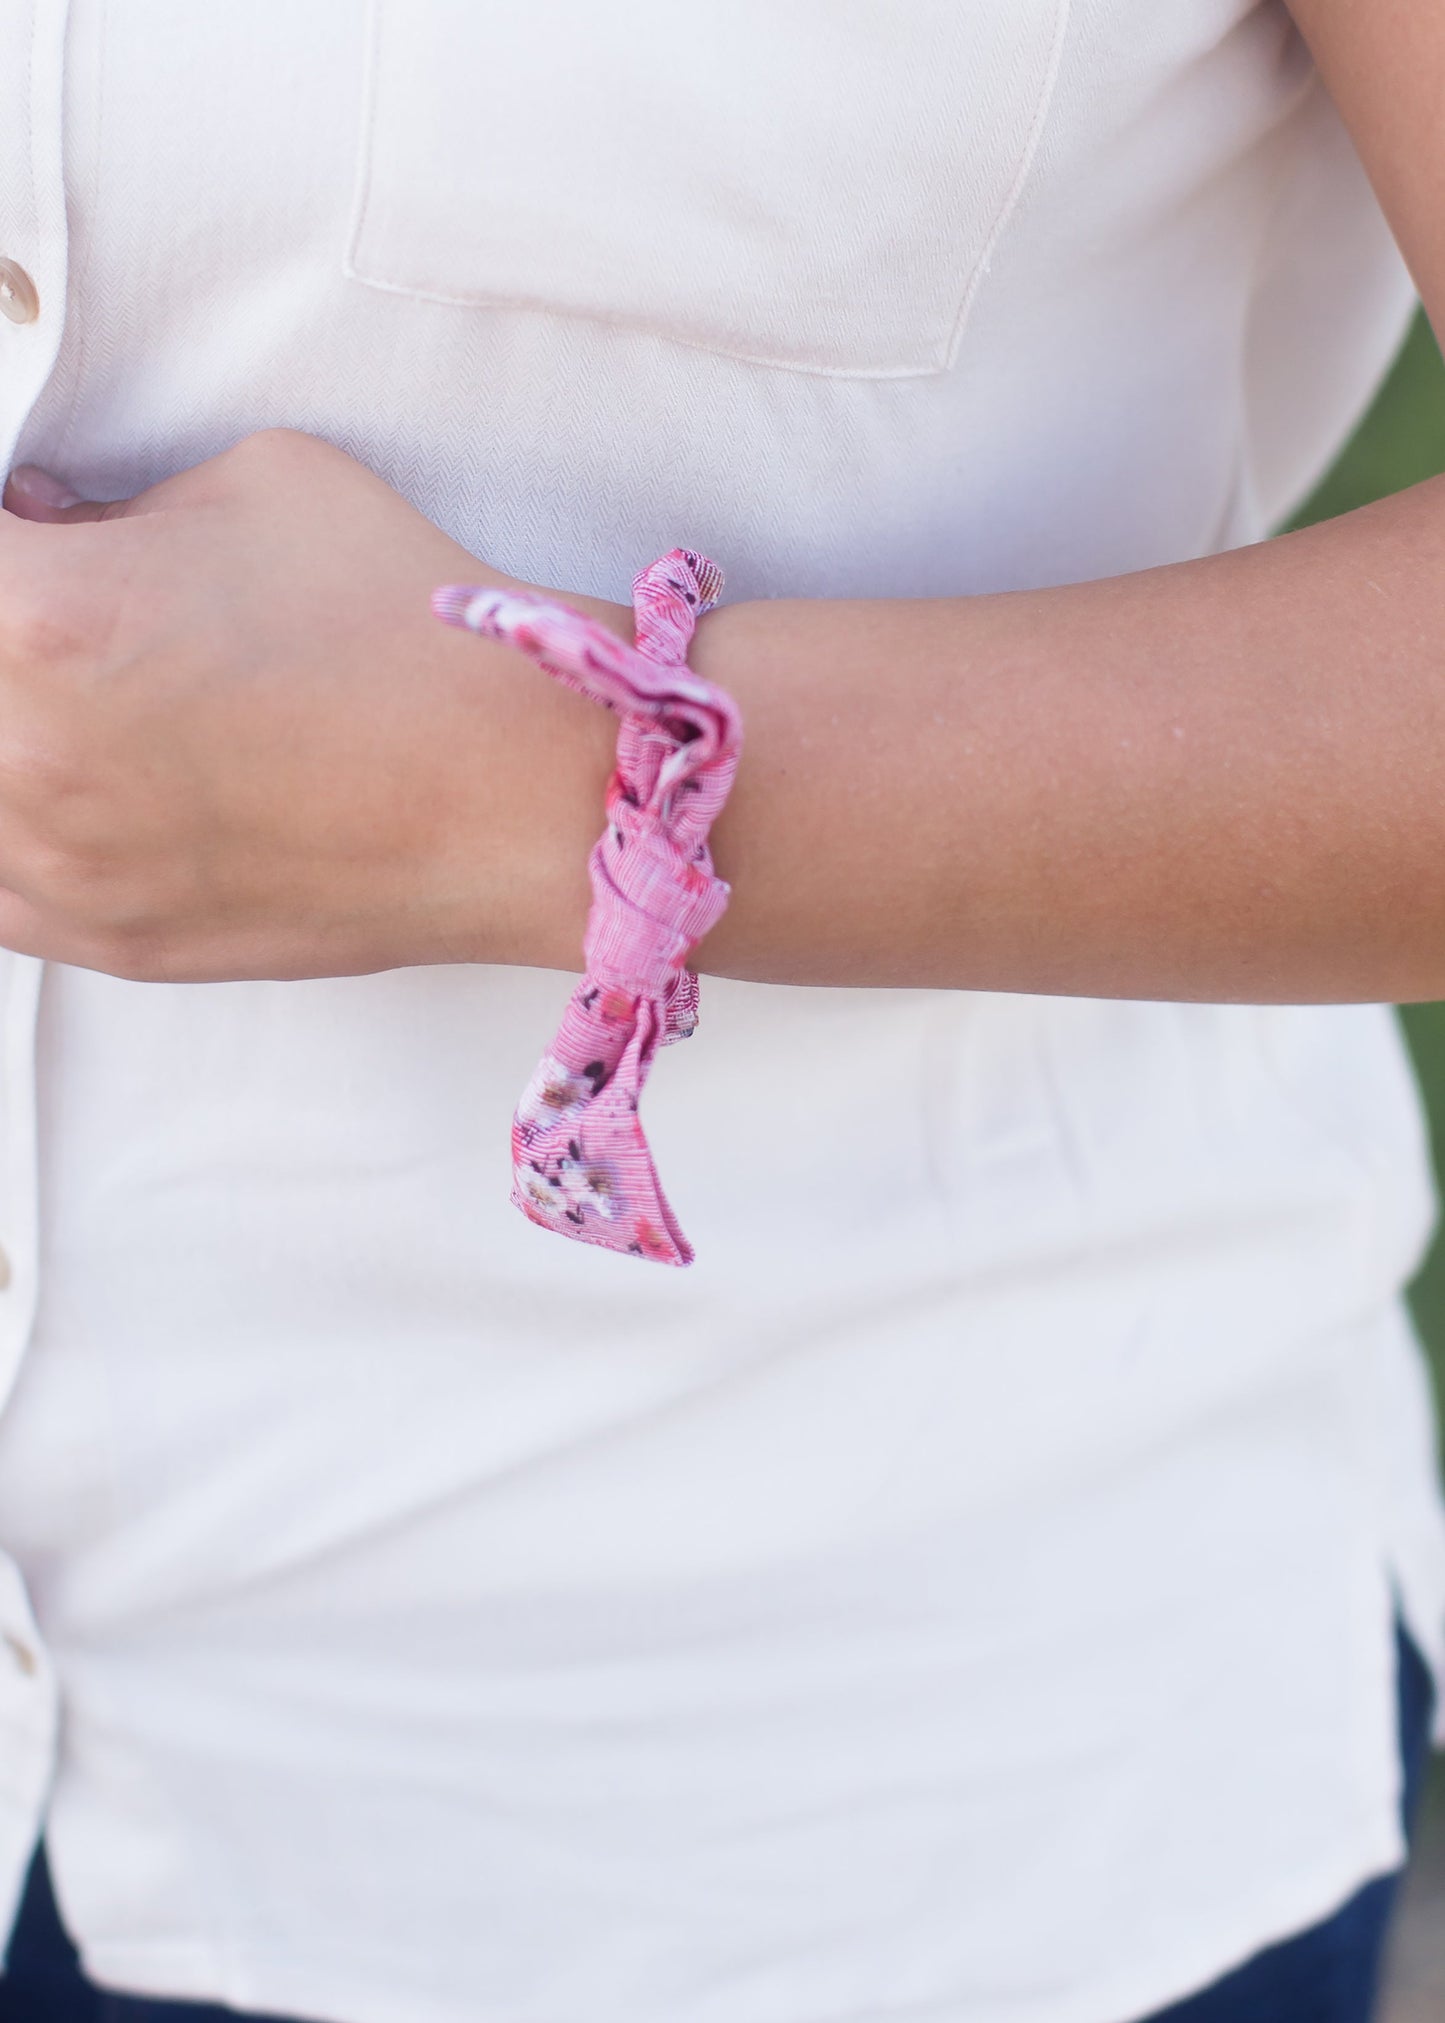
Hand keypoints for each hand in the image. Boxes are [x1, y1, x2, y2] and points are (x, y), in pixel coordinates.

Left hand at [0, 429, 619, 980]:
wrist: (524, 792)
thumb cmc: (416, 638)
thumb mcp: (257, 485)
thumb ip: (118, 504)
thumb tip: (54, 522)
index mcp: (41, 614)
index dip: (7, 536)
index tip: (33, 532)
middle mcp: (25, 755)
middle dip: (12, 629)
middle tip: (64, 614)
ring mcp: (62, 868)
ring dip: (17, 735)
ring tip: (78, 702)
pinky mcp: (112, 941)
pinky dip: (16, 829)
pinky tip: (61, 790)